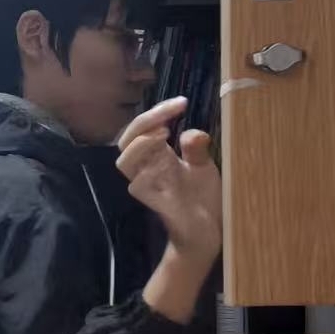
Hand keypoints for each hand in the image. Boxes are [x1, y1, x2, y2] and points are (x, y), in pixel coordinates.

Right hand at [117, 98, 221, 266]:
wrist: (210, 231)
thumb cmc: (203, 198)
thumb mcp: (203, 166)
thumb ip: (195, 148)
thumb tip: (192, 131)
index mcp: (157, 156)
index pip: (142, 128)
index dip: (156, 112)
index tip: (182, 102)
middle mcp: (147, 169)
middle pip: (125, 141)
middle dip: (144, 122)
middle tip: (169, 118)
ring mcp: (149, 186)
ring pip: (124, 163)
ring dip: (141, 145)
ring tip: (164, 135)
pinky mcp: (156, 204)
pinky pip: (139, 186)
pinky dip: (149, 172)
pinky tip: (168, 164)